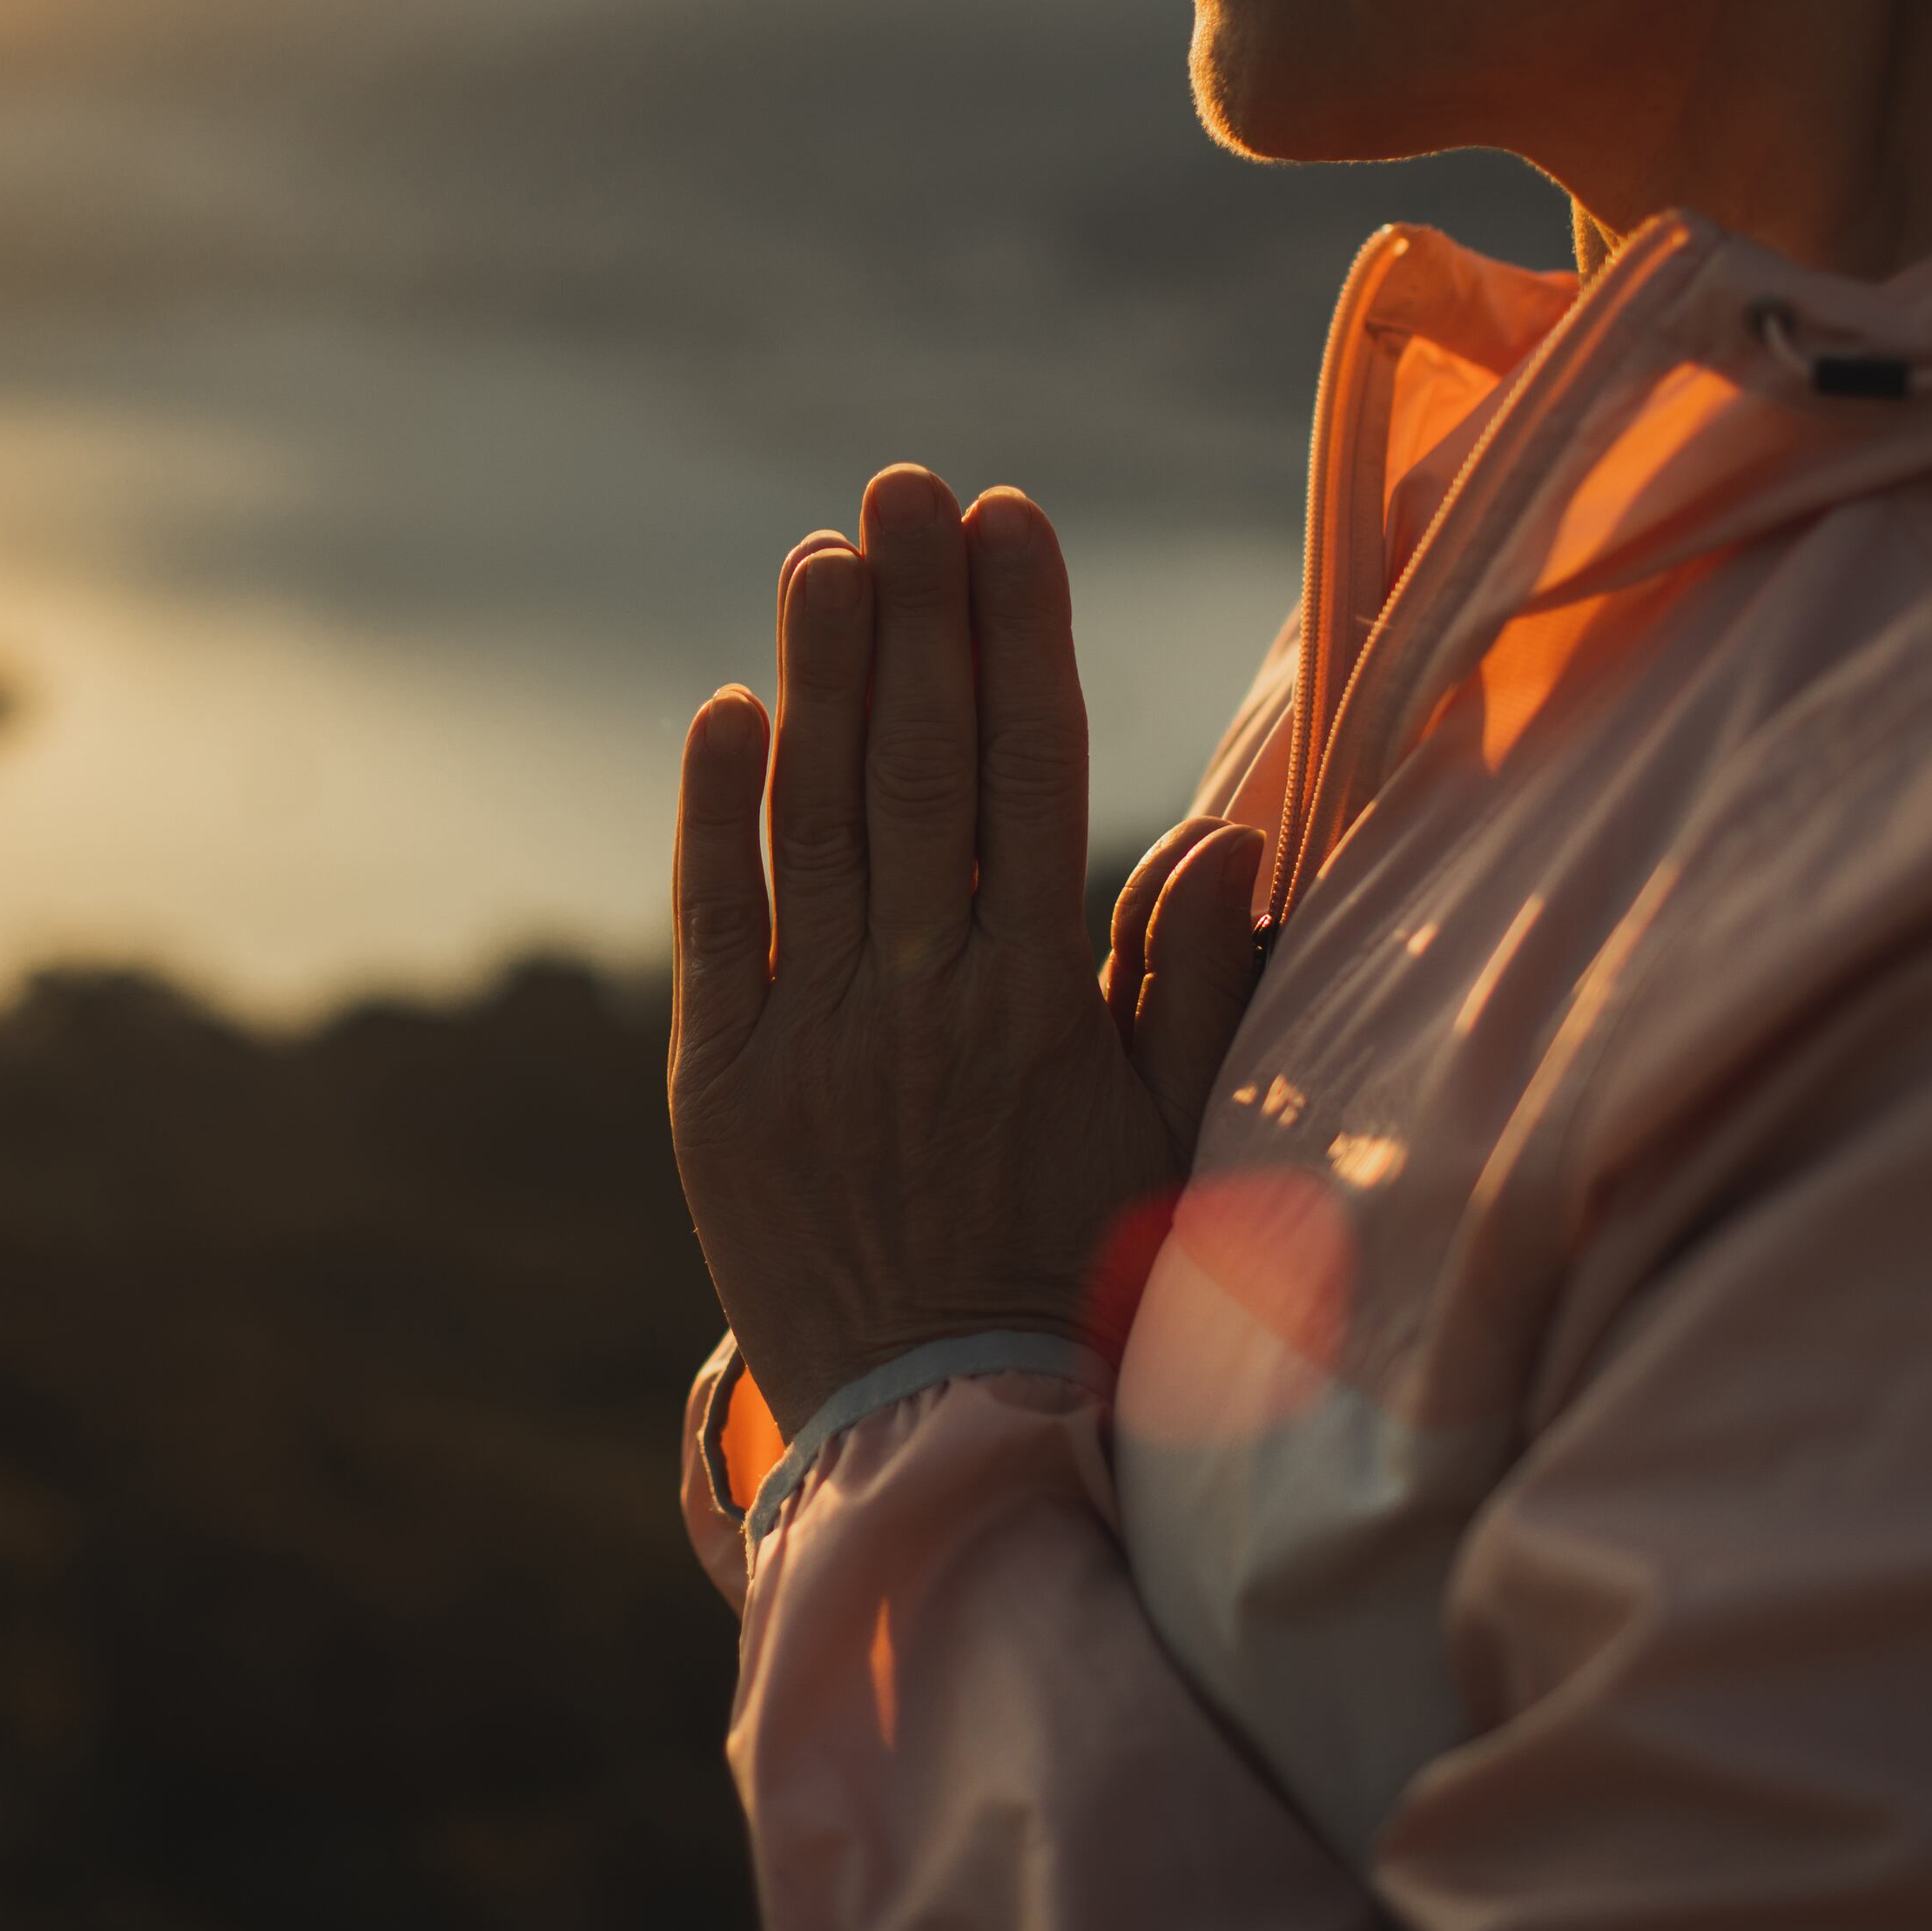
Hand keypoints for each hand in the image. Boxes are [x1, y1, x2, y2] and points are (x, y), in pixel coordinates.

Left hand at [668, 466, 1270, 1437]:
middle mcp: (918, 1007)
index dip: (1018, 637)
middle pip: (918, 769)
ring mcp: (808, 1044)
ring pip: (814, 824)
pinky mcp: (716, 1092)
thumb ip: (1192, 987)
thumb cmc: (1091, 1286)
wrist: (948, 1445)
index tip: (1009, 518)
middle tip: (904, 486)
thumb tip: (1218, 831)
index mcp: (1038, 1010)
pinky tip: (725, 711)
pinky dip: (717, 816)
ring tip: (822, 553)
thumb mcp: (1179, 1147)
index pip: (1031, 777)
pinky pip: (713, 928)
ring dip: (819, 677)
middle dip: (914, 614)